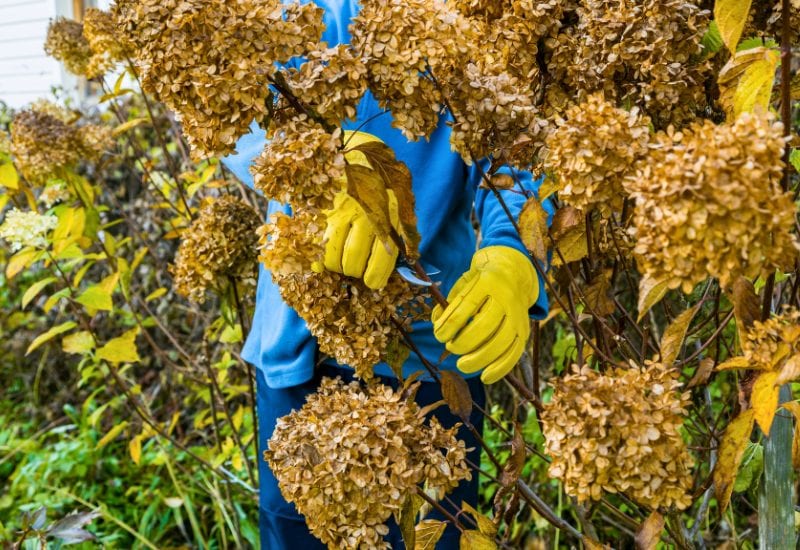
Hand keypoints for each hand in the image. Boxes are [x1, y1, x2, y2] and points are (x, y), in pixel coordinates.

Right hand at [318, 131, 399, 289]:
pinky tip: (326, 255)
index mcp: (386, 216)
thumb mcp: (401, 204)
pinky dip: (319, 258)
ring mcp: (336, 214)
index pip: (381, 259)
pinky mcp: (319, 212)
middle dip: (356, 272)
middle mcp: (360, 216)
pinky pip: (316, 246)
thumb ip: (405, 232)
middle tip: (358, 268)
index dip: (376, 278)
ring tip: (344, 260)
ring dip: (339, 266)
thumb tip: (410, 261)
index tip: (373, 283)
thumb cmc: (382, 184)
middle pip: (354, 262)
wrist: (356, 152)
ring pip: (333, 258)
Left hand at [431, 246, 538, 383]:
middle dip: (464, 342)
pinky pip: (515, 353)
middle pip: (486, 326)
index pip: (467, 305)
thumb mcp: (464, 282)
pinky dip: (501, 368)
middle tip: (450, 348)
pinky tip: (485, 378)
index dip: (450, 324)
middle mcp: (507, 297)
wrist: (515, 271)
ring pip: (502, 342)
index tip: (439, 335)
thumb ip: (450, 303)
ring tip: (462, 365)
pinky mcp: (524, 330)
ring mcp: (518, 315)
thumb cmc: (482, 280)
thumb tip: (437, 323)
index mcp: (488, 281)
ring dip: (480, 359)